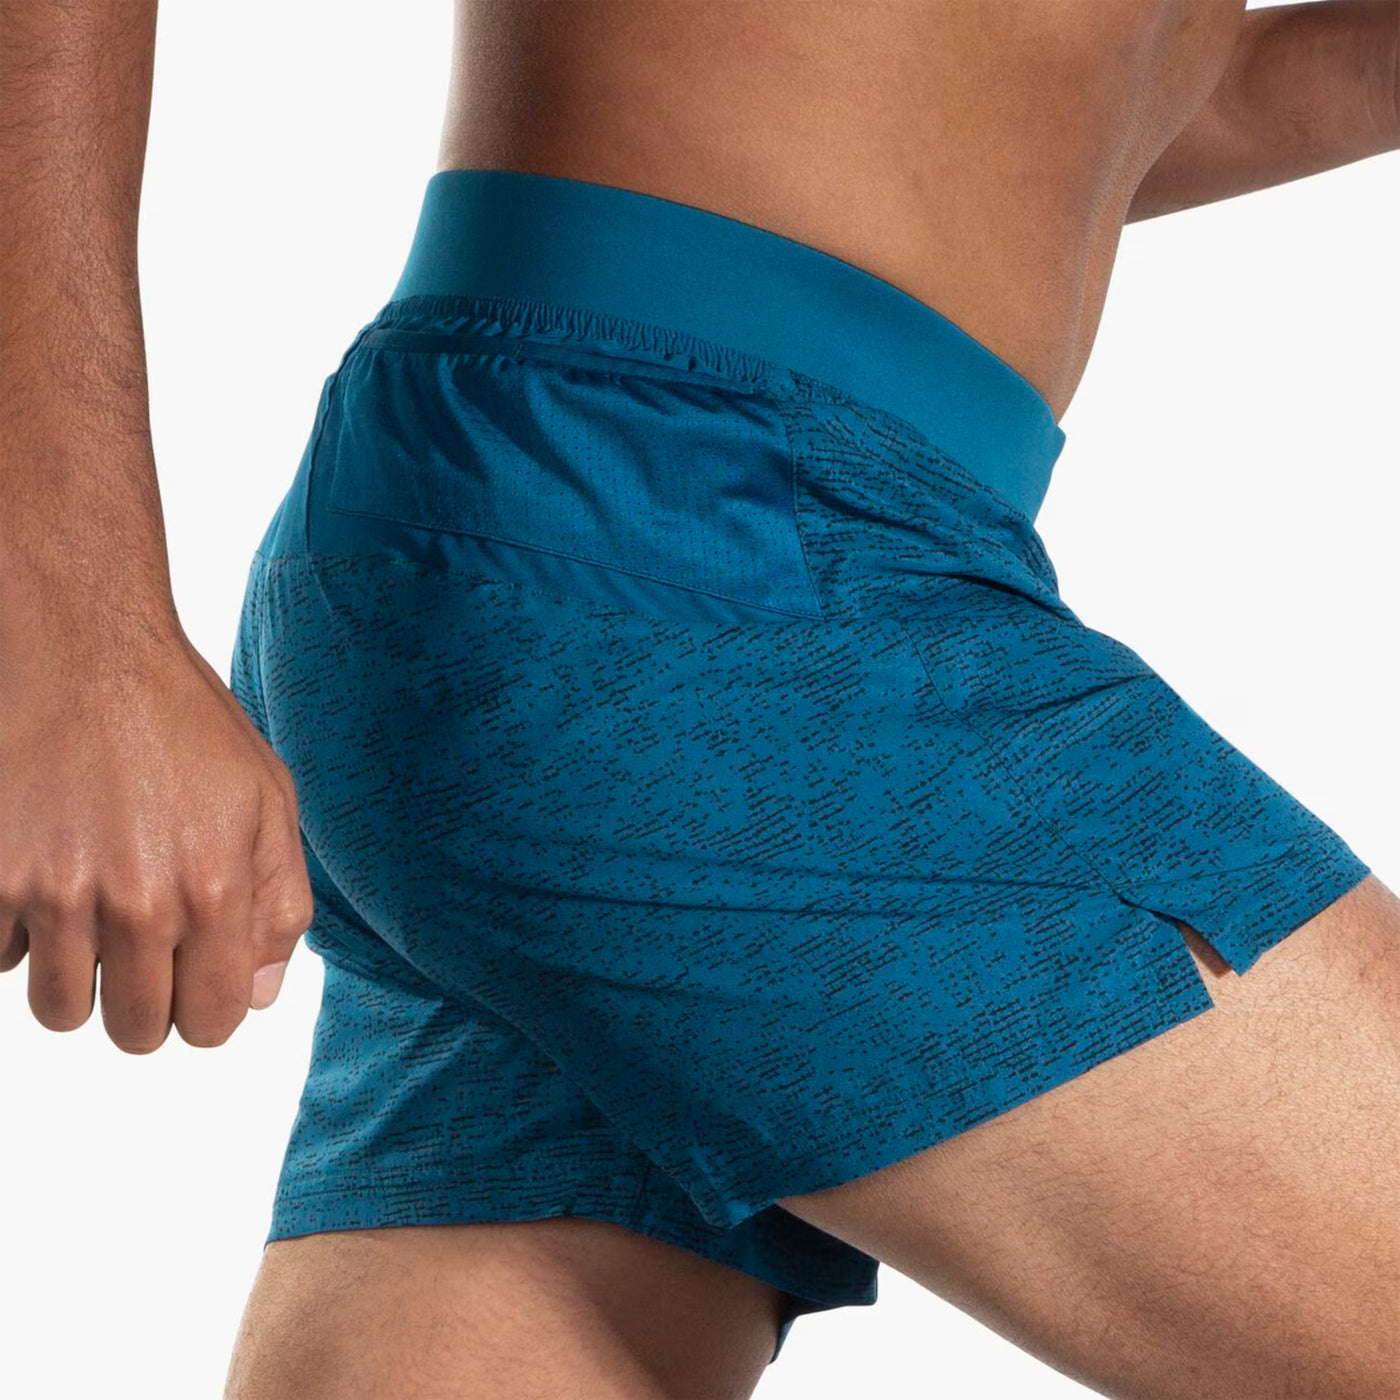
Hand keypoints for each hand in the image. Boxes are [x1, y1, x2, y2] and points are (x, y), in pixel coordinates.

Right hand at [0, 625, 312, 1052]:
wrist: (84, 651)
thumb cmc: (188, 726)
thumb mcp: (268, 802)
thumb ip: (277, 905)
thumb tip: (261, 997)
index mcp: (211, 889)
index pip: (213, 1023)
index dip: (210, 1010)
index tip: (201, 981)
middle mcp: (132, 902)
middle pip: (135, 1031)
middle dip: (148, 1006)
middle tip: (149, 952)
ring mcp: (52, 893)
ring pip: (60, 1011)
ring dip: (82, 979)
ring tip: (97, 915)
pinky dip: (20, 939)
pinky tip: (47, 881)